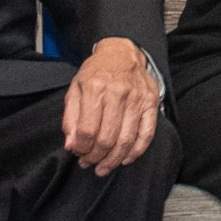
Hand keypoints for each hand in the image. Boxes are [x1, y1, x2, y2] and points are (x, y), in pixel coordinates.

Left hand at [61, 38, 160, 174]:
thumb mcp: (75, 89)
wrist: (122, 53)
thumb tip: (71, 145)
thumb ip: (70, 118)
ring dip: (113, 160)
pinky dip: (136, 152)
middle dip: (95, 157)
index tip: (77, 152)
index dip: (80, 148)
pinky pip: (146, 134)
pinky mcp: (150, 103)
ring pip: (126, 140)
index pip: (87, 130)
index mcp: (95, 89)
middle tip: (89, 163)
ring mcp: (137, 99)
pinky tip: (125, 159)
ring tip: (104, 167)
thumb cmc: (96, 73)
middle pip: (106, 138)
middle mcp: (117, 94)